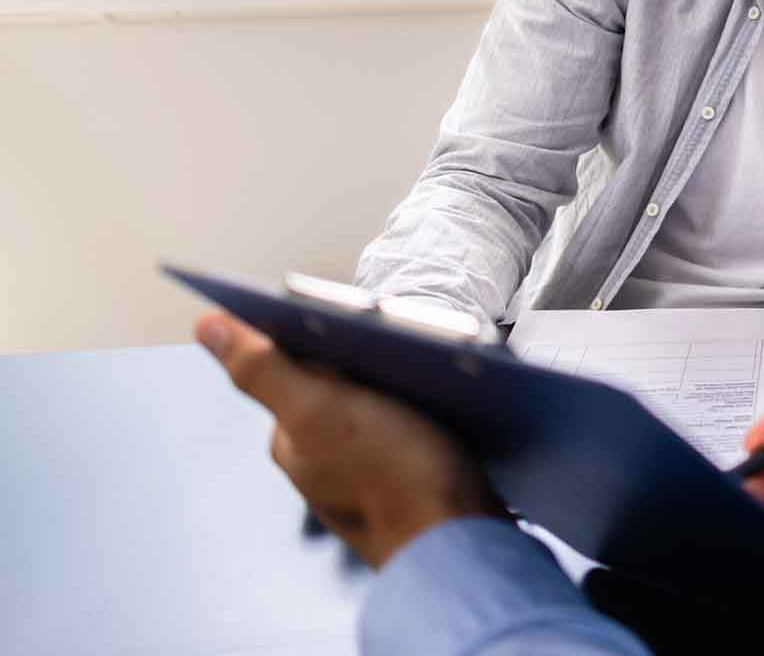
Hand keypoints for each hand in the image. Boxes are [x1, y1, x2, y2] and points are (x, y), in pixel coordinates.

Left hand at [194, 311, 504, 567]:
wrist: (457, 541)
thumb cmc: (392, 478)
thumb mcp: (320, 410)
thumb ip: (263, 369)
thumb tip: (206, 327)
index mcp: (292, 439)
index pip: (298, 363)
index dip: (329, 332)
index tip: (364, 321)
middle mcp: (319, 460)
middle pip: (339, 383)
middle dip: (369, 358)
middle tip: (406, 348)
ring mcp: (363, 474)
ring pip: (376, 405)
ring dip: (401, 383)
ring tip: (430, 375)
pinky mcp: (405, 481)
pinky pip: (407, 429)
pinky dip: (422, 413)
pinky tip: (445, 411)